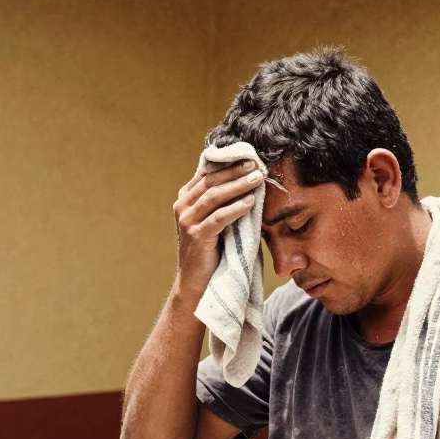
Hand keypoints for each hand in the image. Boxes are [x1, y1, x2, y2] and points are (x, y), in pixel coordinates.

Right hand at [173, 160, 262, 297]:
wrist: (196, 282)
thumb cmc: (211, 249)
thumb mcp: (214, 220)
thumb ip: (221, 201)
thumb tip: (247, 178)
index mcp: (186, 198)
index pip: (206, 173)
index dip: (227, 163)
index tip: (248, 156)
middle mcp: (182, 207)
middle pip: (210, 181)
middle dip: (234, 171)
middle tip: (255, 163)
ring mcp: (187, 222)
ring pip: (213, 196)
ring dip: (238, 186)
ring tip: (257, 179)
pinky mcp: (196, 237)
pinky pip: (218, 218)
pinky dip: (235, 209)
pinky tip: (250, 203)